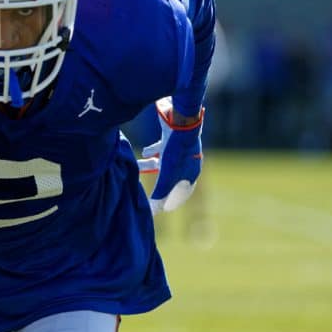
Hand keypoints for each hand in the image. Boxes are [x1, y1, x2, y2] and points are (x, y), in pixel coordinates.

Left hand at [136, 97, 203, 214]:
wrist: (180, 118)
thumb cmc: (175, 149)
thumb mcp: (166, 175)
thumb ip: (159, 193)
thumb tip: (152, 212)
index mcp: (192, 171)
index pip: (183, 191)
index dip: (172, 199)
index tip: (163, 206)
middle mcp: (189, 159)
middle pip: (172, 176)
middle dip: (158, 181)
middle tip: (148, 186)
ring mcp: (181, 146)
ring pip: (165, 160)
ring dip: (152, 164)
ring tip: (139, 164)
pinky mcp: (173, 136)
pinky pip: (163, 146)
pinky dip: (154, 150)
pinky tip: (145, 151)